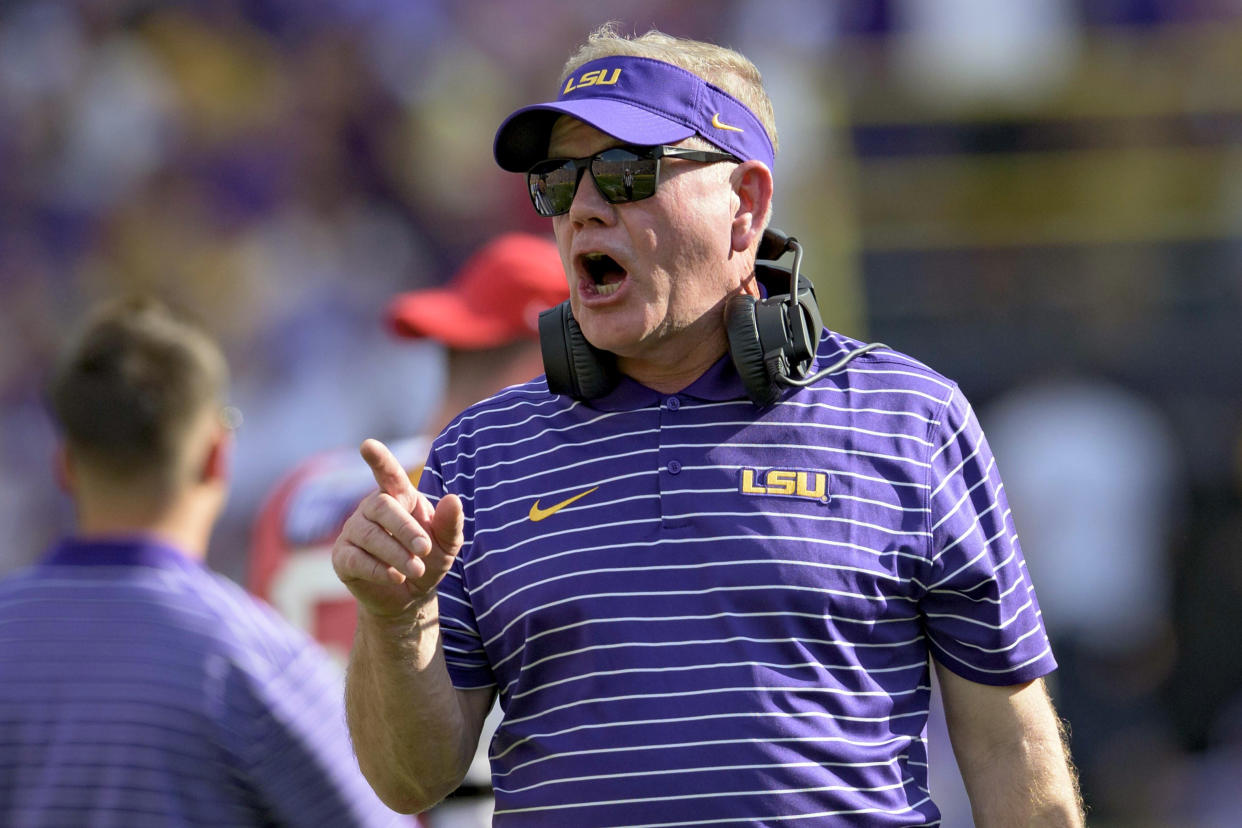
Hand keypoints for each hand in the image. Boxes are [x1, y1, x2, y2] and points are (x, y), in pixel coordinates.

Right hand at [331, 438, 463, 617]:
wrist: (409, 597)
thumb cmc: (428, 560)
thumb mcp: (447, 545)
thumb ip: (451, 523)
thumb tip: (453, 499)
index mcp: (398, 497)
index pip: (388, 474)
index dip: (379, 459)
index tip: (367, 445)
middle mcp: (372, 508)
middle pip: (383, 507)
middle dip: (405, 528)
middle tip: (425, 549)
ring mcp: (353, 531)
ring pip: (370, 535)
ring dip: (396, 553)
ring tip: (416, 570)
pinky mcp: (342, 556)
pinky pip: (356, 559)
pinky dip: (379, 569)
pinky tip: (396, 577)